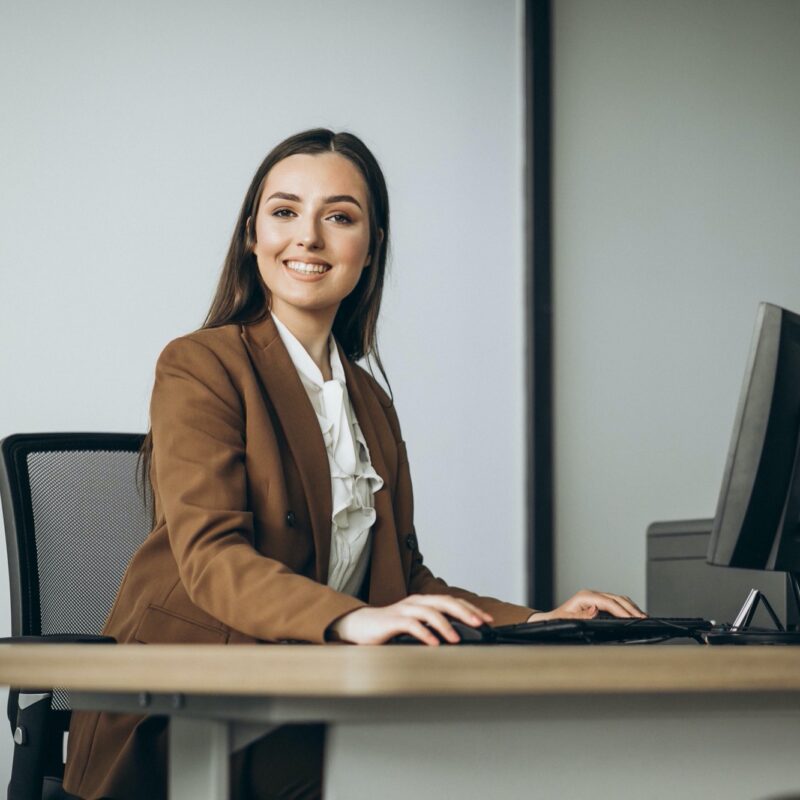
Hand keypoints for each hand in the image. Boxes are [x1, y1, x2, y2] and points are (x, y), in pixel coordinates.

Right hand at [327, 594, 493, 645]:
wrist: (360, 626)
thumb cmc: (389, 628)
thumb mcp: (416, 627)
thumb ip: (432, 628)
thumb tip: (459, 638)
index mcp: (424, 602)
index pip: (452, 601)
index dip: (471, 608)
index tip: (487, 620)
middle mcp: (416, 602)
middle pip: (444, 601)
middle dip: (464, 611)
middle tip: (480, 624)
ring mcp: (404, 610)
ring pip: (430, 612)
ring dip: (446, 625)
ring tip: (457, 639)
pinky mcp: (393, 621)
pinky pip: (412, 625)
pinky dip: (425, 634)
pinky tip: (434, 644)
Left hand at [527, 589, 645, 622]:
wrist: (550, 619)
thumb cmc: (557, 620)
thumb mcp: (566, 619)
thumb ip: (581, 615)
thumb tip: (595, 610)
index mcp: (584, 596)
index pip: (608, 602)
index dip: (621, 610)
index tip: (632, 618)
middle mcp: (591, 594)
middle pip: (616, 598)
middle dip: (631, 608)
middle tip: (643, 618)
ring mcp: (595, 596)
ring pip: (617, 598)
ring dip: (630, 607)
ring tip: (642, 616)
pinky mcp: (597, 601)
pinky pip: (615, 602)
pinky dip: (626, 607)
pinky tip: (633, 613)